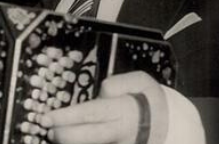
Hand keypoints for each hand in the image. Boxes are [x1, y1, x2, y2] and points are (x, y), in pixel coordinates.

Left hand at [40, 71, 168, 143]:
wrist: (171, 124)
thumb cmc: (150, 99)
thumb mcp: (141, 81)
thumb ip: (118, 83)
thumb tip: (101, 92)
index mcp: (122, 111)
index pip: (89, 114)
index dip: (66, 117)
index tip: (46, 118)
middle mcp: (120, 133)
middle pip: (87, 137)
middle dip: (64, 136)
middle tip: (47, 130)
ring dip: (71, 143)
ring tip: (56, 136)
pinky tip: (70, 141)